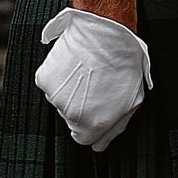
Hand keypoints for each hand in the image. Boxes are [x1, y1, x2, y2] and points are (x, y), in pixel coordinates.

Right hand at [35, 5, 152, 150]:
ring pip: (60, 102)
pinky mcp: (44, 79)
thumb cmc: (123, 65)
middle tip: (95, 84)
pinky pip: (50, 84)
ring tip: (87, 71)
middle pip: (71, 120)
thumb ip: (115, 129)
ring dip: (70, 90)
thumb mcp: (132, 101)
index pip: (84, 139)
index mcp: (93, 126)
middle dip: (82, 106)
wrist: (105, 31)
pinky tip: (74, 64)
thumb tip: (99, 146)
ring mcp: (55, 97)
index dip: (92, 123)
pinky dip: (58, 76)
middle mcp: (71, 116)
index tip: (98, 106)